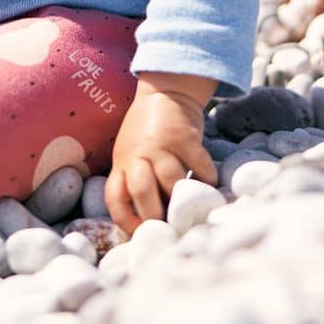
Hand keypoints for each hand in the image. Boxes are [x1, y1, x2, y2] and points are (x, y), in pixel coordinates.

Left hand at [105, 88, 217, 234]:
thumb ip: (136, 180)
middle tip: (170, 228)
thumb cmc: (147, 133)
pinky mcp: (185, 136)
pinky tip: (209, 183)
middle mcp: (138, 154)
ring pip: (172, 180)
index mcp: (121, 163)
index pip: (114, 197)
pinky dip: (207, 178)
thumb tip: (152, 221)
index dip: (125, 219)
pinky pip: (199, 165)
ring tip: (193, 208)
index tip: (140, 232)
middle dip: (156, 214)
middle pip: (142, 190)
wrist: (164, 92)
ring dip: (184, 197)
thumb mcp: (131, 154)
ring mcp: (161, 144)